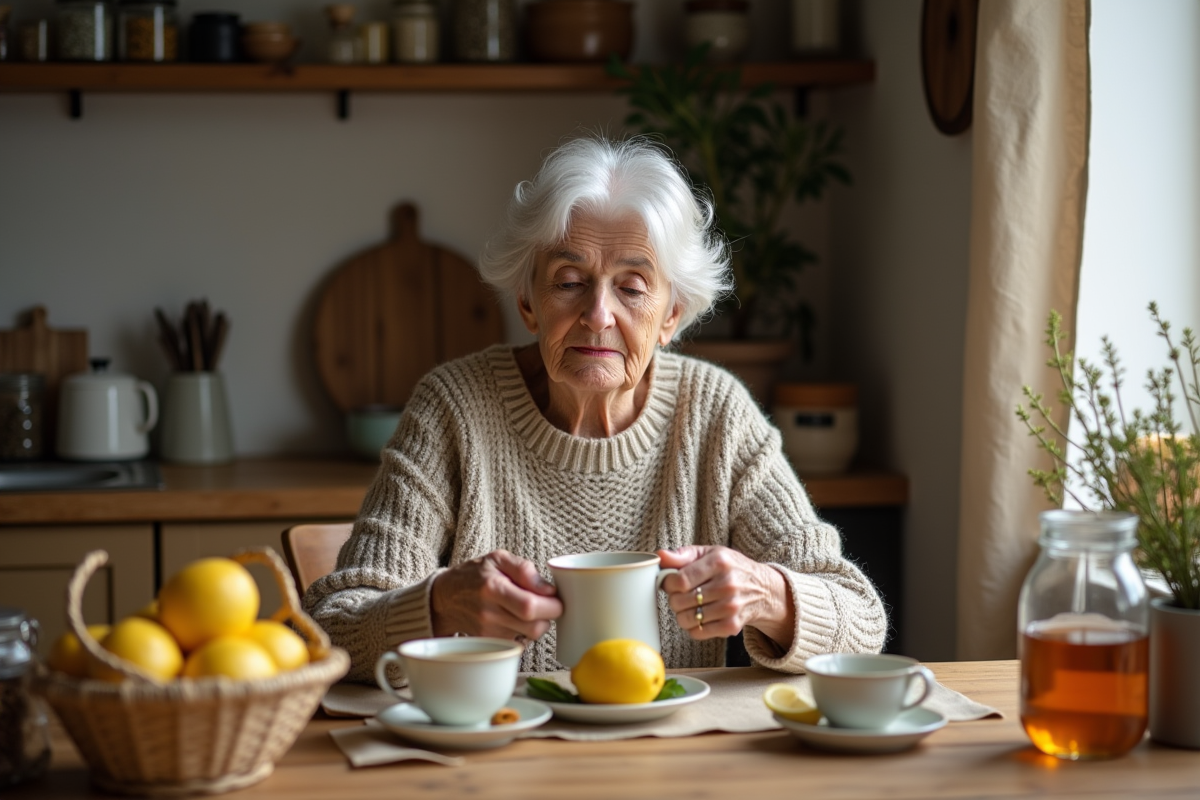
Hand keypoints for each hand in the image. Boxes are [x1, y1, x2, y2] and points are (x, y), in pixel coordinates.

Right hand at [430, 550, 562, 643]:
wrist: (445, 597)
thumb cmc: (474, 575)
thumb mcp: (498, 559)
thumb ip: (524, 569)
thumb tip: (548, 589)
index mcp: (493, 589)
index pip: (531, 606)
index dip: (552, 605)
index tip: (555, 598)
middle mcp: (489, 614)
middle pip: (535, 627)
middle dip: (549, 616)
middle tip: (545, 603)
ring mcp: (488, 632)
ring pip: (531, 636)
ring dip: (537, 623)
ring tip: (526, 608)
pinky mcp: (489, 643)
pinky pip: (521, 642)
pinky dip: (526, 632)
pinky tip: (517, 619)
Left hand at [657, 545, 794, 647]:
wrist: (764, 589)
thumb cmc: (731, 568)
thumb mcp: (710, 553)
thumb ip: (683, 554)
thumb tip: (660, 556)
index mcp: (719, 562)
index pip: (680, 580)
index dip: (668, 584)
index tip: (670, 583)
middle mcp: (727, 584)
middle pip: (680, 601)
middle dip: (674, 599)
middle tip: (681, 595)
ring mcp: (731, 607)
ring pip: (686, 619)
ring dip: (682, 614)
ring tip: (689, 606)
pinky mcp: (732, 626)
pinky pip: (697, 633)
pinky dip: (693, 627)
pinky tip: (700, 617)